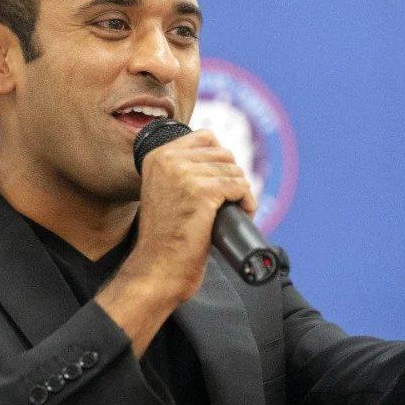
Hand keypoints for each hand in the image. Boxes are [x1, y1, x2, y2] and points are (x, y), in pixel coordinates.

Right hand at [126, 129, 256, 302]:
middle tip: (231, 200)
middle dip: (233, 176)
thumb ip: (183, 170)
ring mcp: (185, 174)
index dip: (221, 159)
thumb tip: (222, 158)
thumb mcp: (165, 191)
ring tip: (236, 209)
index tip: (222, 181)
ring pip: (234, 170)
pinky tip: (243, 213)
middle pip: (224, 154)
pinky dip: (248, 201)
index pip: (206, 137)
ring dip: (242, 191)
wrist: (159, 266)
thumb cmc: (166, 236)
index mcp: (157, 156)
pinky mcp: (202, 192)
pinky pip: (240, 186)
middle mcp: (168, 160)